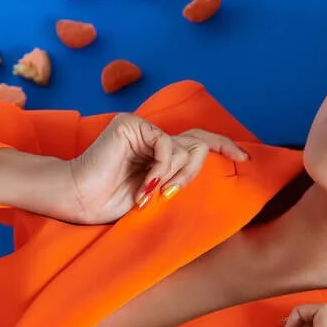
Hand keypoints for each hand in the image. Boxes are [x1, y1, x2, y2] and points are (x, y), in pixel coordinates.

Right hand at [65, 113, 248, 223]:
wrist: (81, 200)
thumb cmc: (115, 201)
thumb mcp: (160, 191)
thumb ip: (180, 176)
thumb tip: (217, 168)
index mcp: (162, 150)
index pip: (201, 140)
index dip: (225, 146)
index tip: (245, 159)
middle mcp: (155, 135)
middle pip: (199, 143)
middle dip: (194, 172)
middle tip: (174, 191)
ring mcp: (144, 128)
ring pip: (186, 149)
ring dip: (174, 177)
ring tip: (151, 194)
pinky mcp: (132, 125)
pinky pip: (167, 147)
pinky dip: (162, 171)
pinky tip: (145, 187)